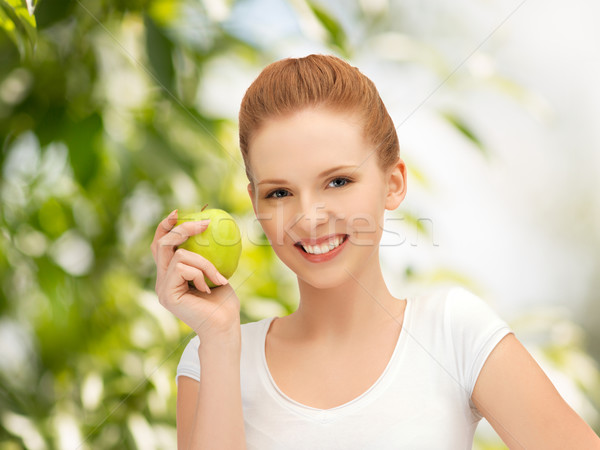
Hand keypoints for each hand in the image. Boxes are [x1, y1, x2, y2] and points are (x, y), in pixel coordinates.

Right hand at [151, 210, 240, 344]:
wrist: (225, 326)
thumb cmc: (224, 301)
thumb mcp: (216, 271)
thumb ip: (206, 255)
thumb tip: (210, 225)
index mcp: (170, 275)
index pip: (160, 245)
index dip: (165, 226)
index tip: (178, 212)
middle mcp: (161, 280)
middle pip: (162, 243)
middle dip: (182, 228)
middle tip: (206, 224)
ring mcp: (162, 288)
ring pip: (179, 255)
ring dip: (204, 262)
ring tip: (217, 278)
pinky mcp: (166, 293)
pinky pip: (184, 268)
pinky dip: (202, 273)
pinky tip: (209, 288)